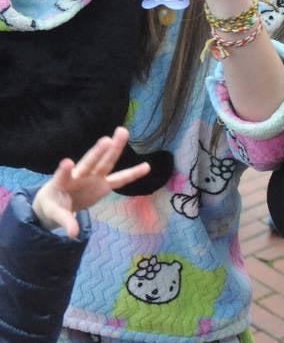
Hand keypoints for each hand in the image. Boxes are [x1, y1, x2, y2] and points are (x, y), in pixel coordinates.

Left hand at [31, 128, 150, 237]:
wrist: (58, 202)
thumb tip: (73, 235)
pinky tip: (147, 166)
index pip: (62, 175)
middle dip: (97, 152)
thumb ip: (65, 221)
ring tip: (123, 132)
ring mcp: (93, 177)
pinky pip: (120, 179)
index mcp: (62, 182)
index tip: (68, 163)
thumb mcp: (54, 214)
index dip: (65, 170)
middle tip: (106, 139)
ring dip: (114, 149)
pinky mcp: (104, 184)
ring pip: (105, 163)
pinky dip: (133, 174)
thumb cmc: (53, 205)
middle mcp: (79, 175)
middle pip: (89, 163)